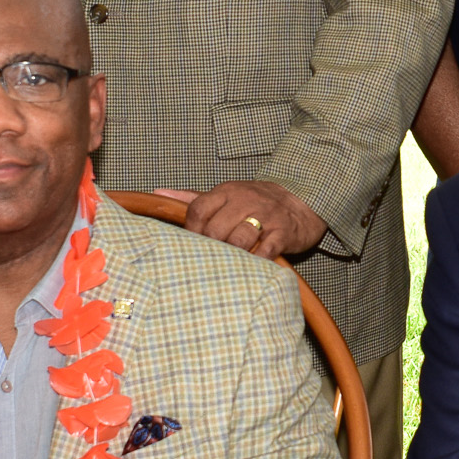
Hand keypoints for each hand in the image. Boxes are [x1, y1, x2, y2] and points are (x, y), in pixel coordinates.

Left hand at [171, 180, 326, 260]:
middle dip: (210, 248)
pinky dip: (258, 261)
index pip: (199, 209)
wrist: (300, 201)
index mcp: (227, 191)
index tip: (190, 244)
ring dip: (232, 255)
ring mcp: (266, 215)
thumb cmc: (255, 203)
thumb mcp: (225, 194)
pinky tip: (252, 267)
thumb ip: (193, 197)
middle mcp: (245, 200)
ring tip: (229, 264)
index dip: (191, 230)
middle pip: (217, 228)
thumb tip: (157, 192)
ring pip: (240, 239)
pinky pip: (267, 249)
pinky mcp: (283, 231)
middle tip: (209, 260)